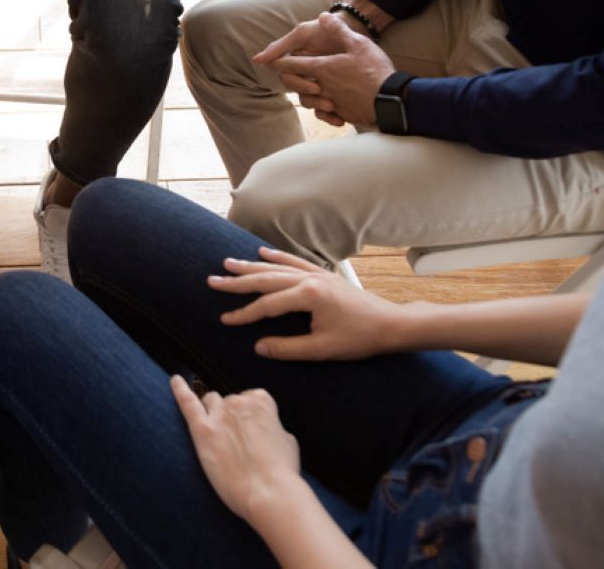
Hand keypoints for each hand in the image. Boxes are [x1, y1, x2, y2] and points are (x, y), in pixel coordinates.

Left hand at [171, 376, 301, 525]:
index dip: (250, 418)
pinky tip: (175, 380)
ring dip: (213, 412)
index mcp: (262, 400)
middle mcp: (239, 402)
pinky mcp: (202, 431)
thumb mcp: (287, 440)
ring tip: (217, 433)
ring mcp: (219, 414)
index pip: (251, 399)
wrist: (269, 493)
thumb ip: (271, 426)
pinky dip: (179, 390)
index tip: (253, 432)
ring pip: (210, 402)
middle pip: (229, 402)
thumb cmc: (282, 472)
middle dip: (232, 417)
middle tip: (238, 443)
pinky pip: (187, 403)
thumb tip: (264, 428)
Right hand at [210, 247, 405, 360]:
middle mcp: (309, 279)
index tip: (224, 320)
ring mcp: (317, 274)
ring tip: (228, 263)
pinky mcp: (324, 275)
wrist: (390, 324)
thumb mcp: (322, 350)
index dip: (244, 314)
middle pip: (266, 279)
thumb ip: (288, 348)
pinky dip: (277, 257)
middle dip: (237, 281)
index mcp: (308, 296)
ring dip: (251, 266)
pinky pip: (295, 262)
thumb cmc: (359, 339)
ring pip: (277, 268)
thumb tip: (259, 347)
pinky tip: (262, 253)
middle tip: (213, 280)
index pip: (267, 305)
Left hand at [253, 13, 395, 127]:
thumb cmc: (375, 70)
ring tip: (311, 89)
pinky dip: (323, 112)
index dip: (280, 62)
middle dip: (290, 79)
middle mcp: (322, 87)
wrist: (392, 100)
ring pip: (308, 102)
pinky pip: (325, 114)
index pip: (292, 65)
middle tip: (288, 74)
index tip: (272, 61)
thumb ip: (338, 30)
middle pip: (295, 86)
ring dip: (306, 95)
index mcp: (323, 69)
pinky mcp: (343, 114)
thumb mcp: (358, 43)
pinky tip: (329, 107)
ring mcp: (332, 103)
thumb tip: (324, 16)